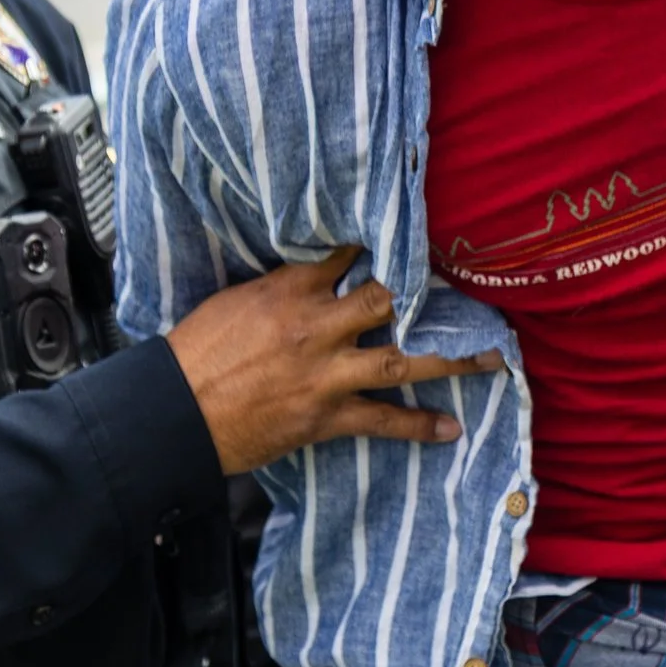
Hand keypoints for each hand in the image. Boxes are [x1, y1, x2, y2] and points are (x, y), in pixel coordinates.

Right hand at [164, 246, 501, 472]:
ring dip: (451, 358)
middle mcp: (318, 325)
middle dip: (427, 294)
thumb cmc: (195, 354)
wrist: (173, 412)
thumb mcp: (235, 300)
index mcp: (291, 289)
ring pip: (402, 359)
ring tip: (492, 356)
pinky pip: (383, 420)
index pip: (349, 255)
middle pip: (387, 298)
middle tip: (466, 291)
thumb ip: (281, 287)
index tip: (413, 238)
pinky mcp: (326, 416)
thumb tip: (313, 276)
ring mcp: (327, 373)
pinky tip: (451, 428)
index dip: (383, 246)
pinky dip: (418, 426)